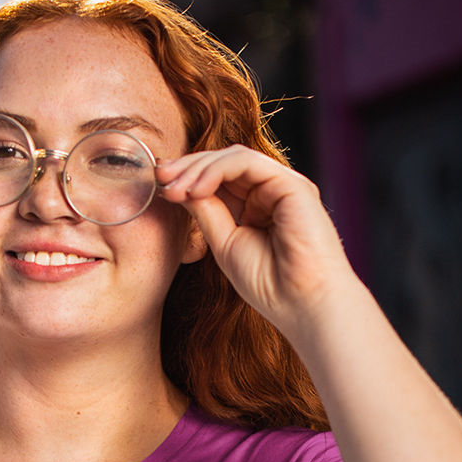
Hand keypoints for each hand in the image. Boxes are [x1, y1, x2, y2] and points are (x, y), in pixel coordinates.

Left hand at [157, 146, 356, 334]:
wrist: (302, 303)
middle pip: (223, 163)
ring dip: (197, 169)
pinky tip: (195, 189)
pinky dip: (217, 171)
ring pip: (233, 158)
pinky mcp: (291, 183)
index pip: (218, 180)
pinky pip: (247, 163)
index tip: (159, 186)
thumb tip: (180, 187)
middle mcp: (270, 192)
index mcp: (256, 207)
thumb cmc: (269, 284)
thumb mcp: (225, 244)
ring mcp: (282, 186)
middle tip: (159, 177)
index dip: (187, 178)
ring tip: (173, 188)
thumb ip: (207, 212)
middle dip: (188, 167)